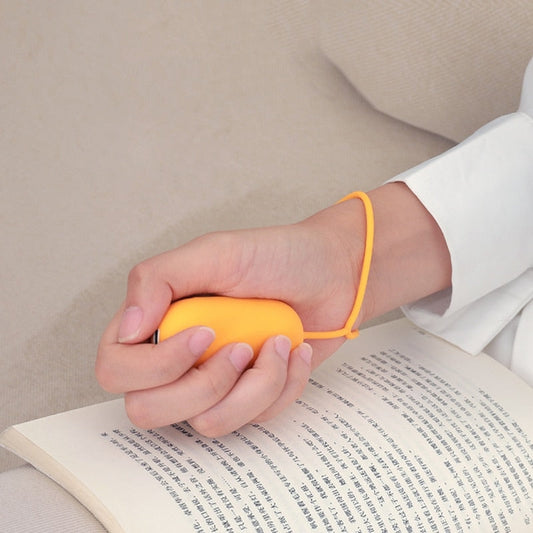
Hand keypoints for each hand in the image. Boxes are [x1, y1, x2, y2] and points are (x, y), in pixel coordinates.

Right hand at [96, 197, 367, 435]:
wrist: (334, 274)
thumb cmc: (276, 256)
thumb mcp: (215, 253)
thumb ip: (158, 279)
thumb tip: (128, 330)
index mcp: (158, 321)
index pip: (115, 369)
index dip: (154, 366)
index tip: (204, 332)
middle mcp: (178, 359)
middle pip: (149, 411)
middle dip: (206, 384)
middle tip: (241, 346)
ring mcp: (214, 382)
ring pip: (208, 423)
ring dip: (254, 384)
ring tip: (277, 344)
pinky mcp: (250, 398)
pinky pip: (253, 420)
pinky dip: (282, 385)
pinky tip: (294, 352)